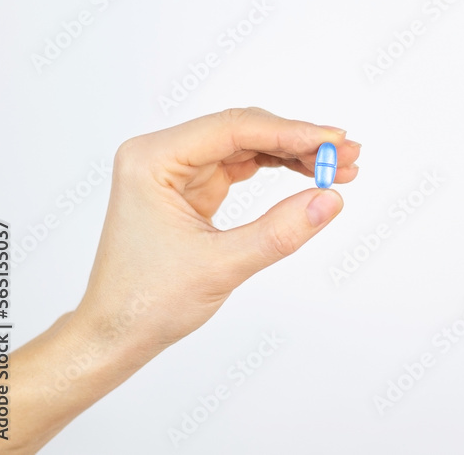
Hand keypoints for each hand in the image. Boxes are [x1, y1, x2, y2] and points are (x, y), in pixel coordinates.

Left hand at [73, 106, 359, 355]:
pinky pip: (242, 166)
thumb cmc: (147, 302)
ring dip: (293, 154)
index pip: (233, 129)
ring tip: (339, 166)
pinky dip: (277, 169)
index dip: (290, 132)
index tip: (334, 140)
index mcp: (152, 160)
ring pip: (247, 146)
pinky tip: (309, 175)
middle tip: (347, 153)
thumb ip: (279, 231)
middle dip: (297, 141)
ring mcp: (177, 170)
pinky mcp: (191, 188)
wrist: (116, 334)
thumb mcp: (221, 266)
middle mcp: (161, 155)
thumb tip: (331, 200)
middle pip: (243, 130)